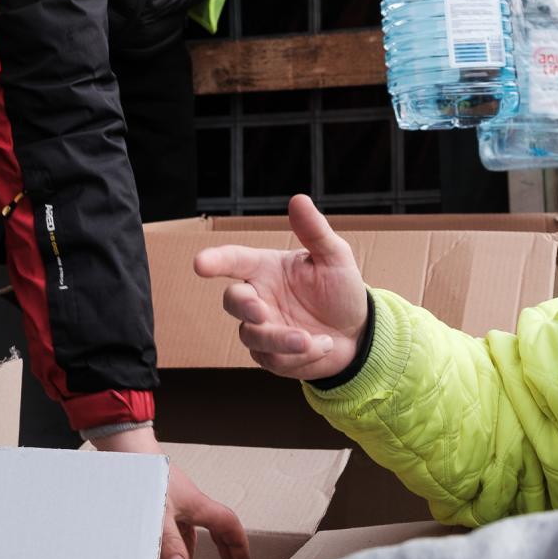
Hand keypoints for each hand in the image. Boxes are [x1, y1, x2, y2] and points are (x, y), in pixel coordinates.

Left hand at [88, 428, 249, 558]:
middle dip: (224, 544)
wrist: (126, 448)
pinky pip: (176, 521)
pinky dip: (177, 536)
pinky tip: (163, 546)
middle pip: (215, 524)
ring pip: (193, 524)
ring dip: (196, 543)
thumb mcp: (159, 516)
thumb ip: (170, 544)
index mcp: (197, 505)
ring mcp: (175, 498)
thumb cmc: (146, 477)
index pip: (227, 523)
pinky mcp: (159, 496)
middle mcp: (189, 501)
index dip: (238, 542)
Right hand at [193, 194, 368, 380]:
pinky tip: (323, 346)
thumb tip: (298, 199)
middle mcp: (259, 297)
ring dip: (279, 340)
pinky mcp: (272, 357)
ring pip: (252, 336)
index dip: (215, 261)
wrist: (357, 332)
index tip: (200, 263)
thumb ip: (314, 231)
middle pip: (232, 301)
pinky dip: (300, 356)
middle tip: (261, 311)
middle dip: (244, 307)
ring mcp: (262, 329)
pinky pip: (273, 359)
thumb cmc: (341, 289)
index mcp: (266, 269)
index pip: (234, 261)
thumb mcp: (335, 257)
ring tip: (309, 340)